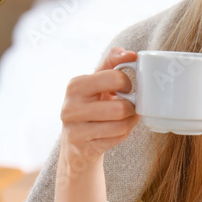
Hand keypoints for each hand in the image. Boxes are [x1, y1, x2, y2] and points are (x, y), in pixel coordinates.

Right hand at [60, 47, 139, 165]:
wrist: (75, 144)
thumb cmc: (90, 106)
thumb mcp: (97, 82)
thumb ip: (112, 63)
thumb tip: (129, 53)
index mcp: (75, 85)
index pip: (115, 77)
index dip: (128, 83)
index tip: (126, 87)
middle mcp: (70, 107)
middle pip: (121, 107)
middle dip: (131, 107)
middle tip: (128, 105)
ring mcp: (74, 130)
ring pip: (121, 125)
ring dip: (130, 121)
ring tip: (125, 117)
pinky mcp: (83, 148)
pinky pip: (117, 138)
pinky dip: (123, 133)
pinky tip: (116, 130)